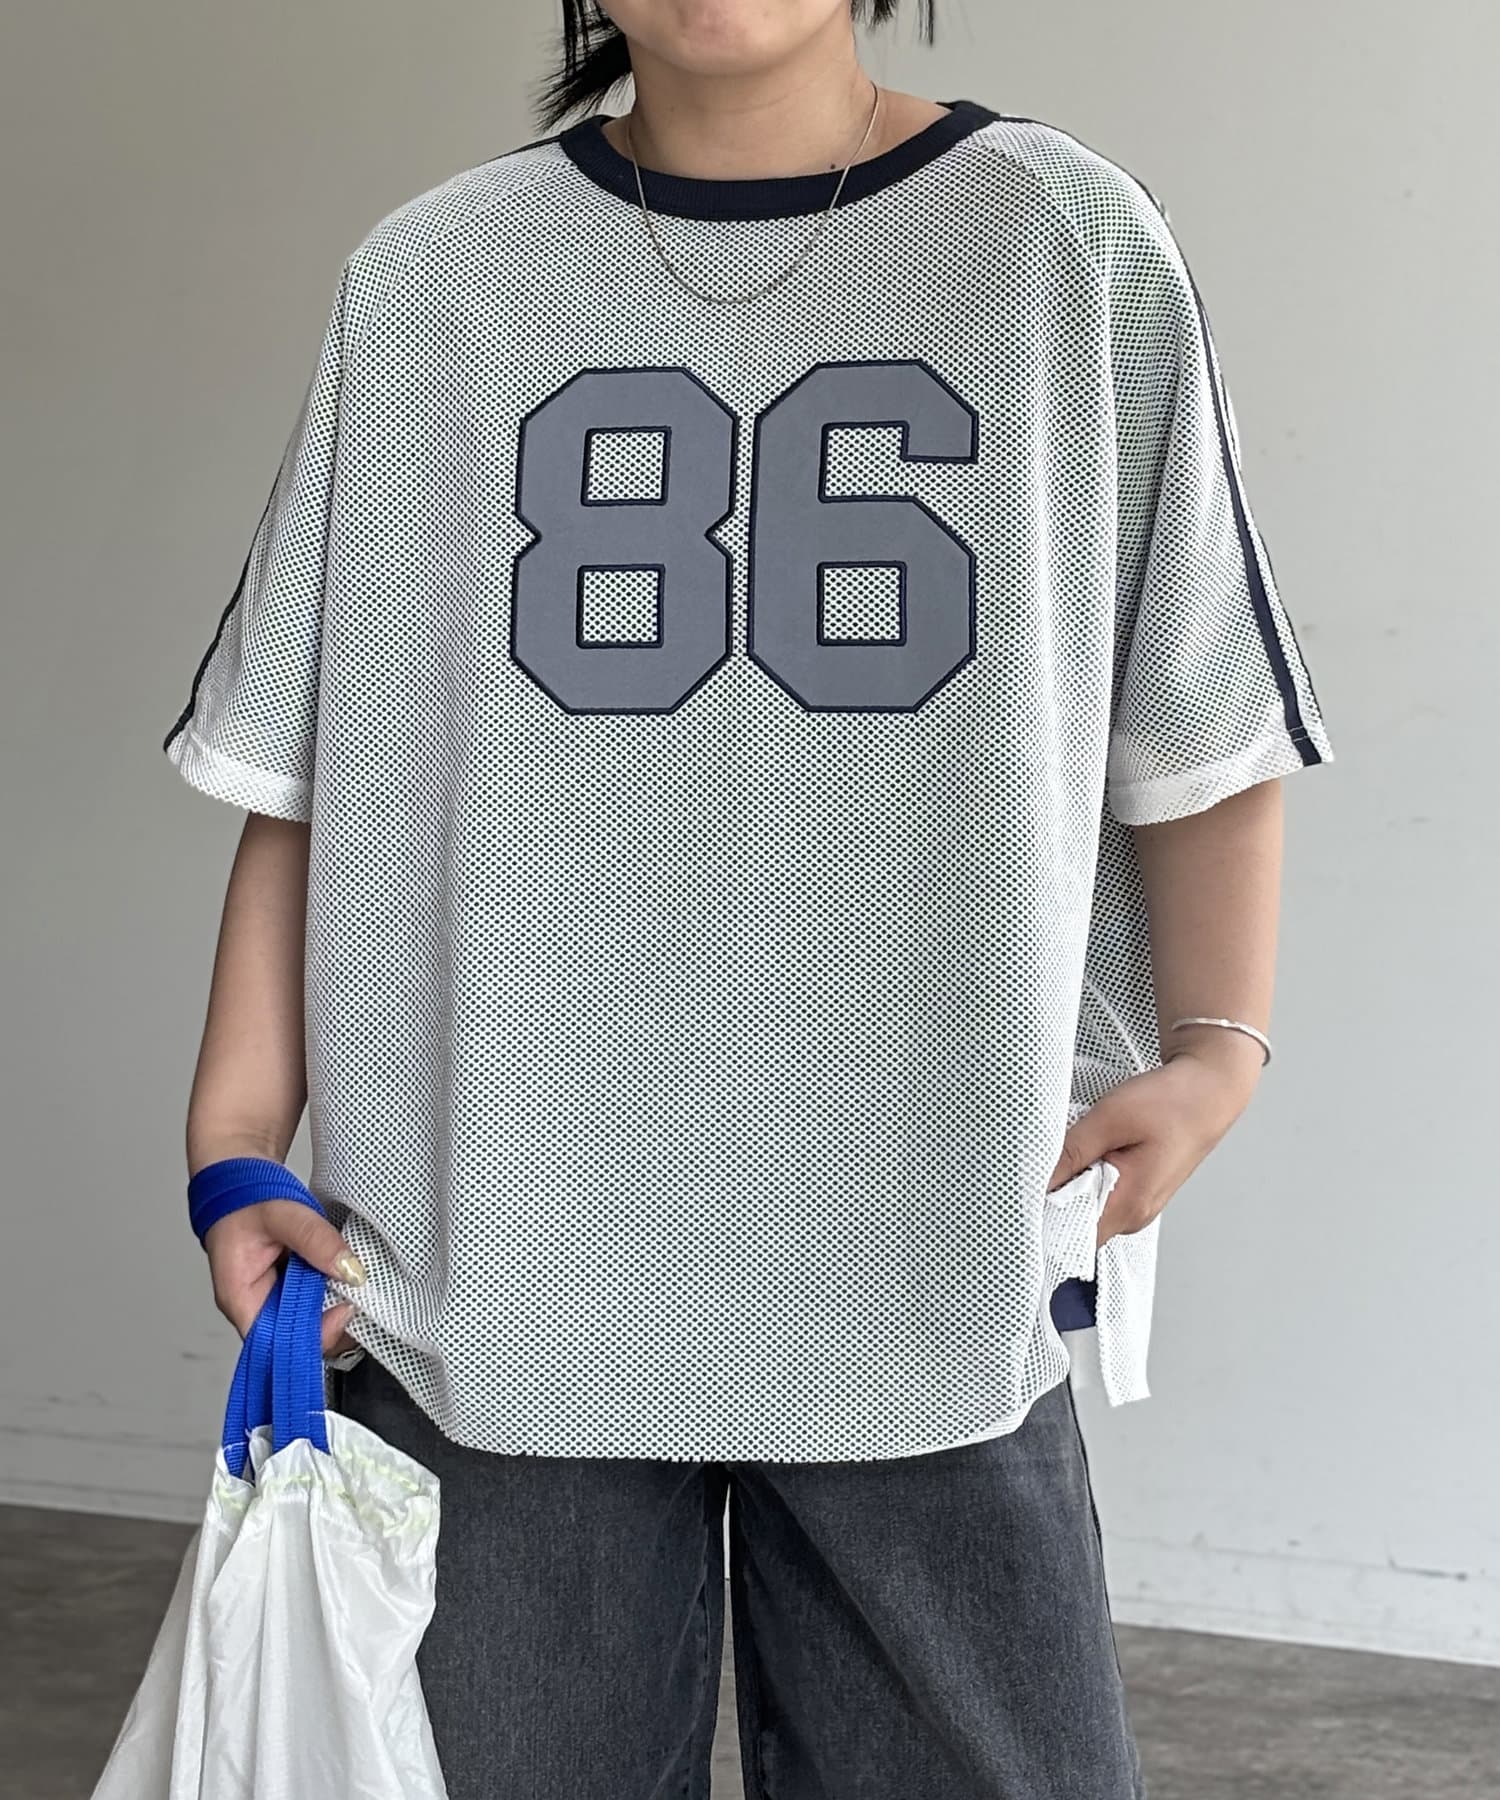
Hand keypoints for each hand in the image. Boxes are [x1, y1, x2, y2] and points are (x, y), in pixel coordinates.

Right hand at [204, 1199, 363, 1357]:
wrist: (238, 1179)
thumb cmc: (244, 1199)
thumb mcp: (282, 1214)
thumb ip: (315, 1240)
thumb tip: (350, 1270)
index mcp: (240, 1298)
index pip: (274, 1341)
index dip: (312, 1335)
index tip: (344, 1311)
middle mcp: (255, 1304)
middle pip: (296, 1336)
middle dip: (331, 1324)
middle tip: (360, 1299)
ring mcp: (273, 1295)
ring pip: (309, 1318)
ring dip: (334, 1306)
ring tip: (357, 1287)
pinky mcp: (288, 1285)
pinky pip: (313, 1298)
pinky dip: (331, 1290)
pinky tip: (347, 1279)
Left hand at [1050, 1034, 1262, 1247]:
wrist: (1209, 1091)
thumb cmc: (1170, 1103)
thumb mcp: (1110, 1118)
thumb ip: (1070, 1153)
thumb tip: (1035, 1181)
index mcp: (1130, 1205)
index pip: (1072, 1238)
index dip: (1043, 1218)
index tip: (1026, 1192)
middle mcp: (1135, 1215)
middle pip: (1076, 1223)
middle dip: (1055, 1195)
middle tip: (1050, 1158)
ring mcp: (1138, 1205)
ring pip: (1086, 1207)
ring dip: (1073, 1182)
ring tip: (1078, 1148)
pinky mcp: (1138, 1191)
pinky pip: (1100, 1194)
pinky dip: (1088, 1175)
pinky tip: (1092, 1150)